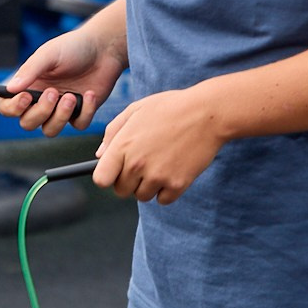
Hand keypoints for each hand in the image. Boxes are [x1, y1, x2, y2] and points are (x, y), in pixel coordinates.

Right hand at [0, 29, 125, 135]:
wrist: (104, 48)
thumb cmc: (74, 46)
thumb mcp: (49, 54)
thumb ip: (29, 70)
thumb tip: (10, 88)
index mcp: (29, 85)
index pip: (8, 106)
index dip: (13, 108)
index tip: (24, 98)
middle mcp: (41, 100)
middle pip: (28, 123)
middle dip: (40, 112)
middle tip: (53, 93)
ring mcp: (61, 109)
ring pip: (50, 130)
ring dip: (60, 116)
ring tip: (72, 96)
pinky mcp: (81, 113)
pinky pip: (77, 125)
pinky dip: (85, 112)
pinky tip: (90, 94)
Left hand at [92, 88, 223, 204]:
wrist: (207, 113)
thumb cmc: (170, 107)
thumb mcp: (135, 110)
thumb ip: (113, 132)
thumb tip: (100, 155)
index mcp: (123, 145)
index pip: (101, 179)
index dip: (107, 176)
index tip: (115, 170)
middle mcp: (137, 164)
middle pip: (121, 191)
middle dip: (128, 180)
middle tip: (144, 163)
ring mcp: (158, 176)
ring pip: (142, 196)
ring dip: (148, 185)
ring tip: (161, 162)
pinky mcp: (178, 185)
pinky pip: (163, 200)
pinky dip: (167, 190)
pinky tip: (173, 169)